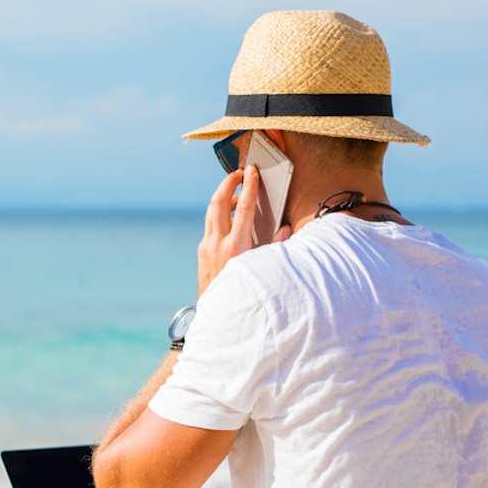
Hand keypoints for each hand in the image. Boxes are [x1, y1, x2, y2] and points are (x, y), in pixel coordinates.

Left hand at [197, 165, 292, 296]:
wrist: (219, 315)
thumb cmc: (245, 293)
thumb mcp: (264, 270)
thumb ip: (277, 247)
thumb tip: (285, 229)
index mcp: (237, 247)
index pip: (244, 208)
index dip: (249, 187)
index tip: (251, 172)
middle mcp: (218, 244)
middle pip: (219, 202)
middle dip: (228, 183)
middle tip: (239, 173)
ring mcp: (207, 247)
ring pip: (211, 211)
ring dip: (223, 197)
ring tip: (237, 191)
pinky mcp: (201, 252)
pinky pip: (210, 225)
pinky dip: (220, 214)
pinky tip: (230, 216)